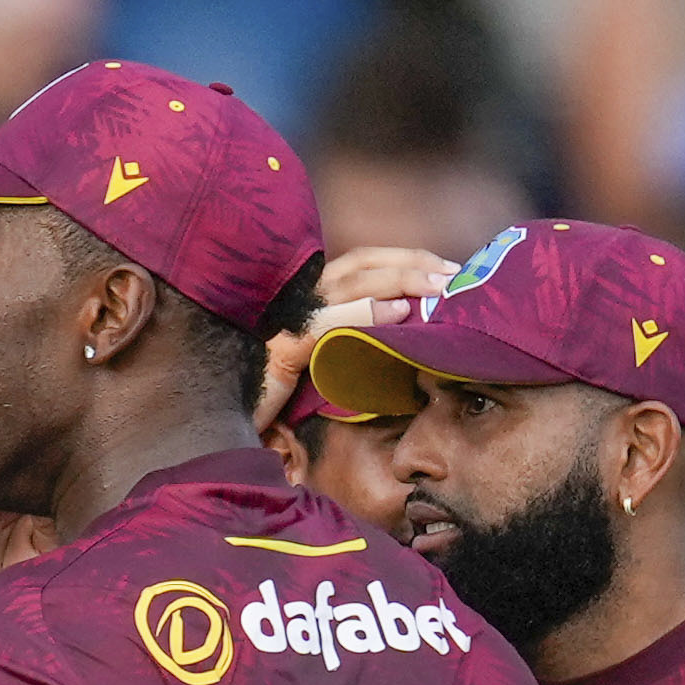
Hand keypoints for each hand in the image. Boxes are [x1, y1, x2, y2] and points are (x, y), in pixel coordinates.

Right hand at [259, 243, 459, 443]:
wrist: (231, 426)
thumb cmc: (280, 401)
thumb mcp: (328, 365)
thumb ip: (361, 344)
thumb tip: (409, 330)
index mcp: (311, 299)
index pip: (362, 262)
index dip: (405, 259)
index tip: (446, 270)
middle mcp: (299, 300)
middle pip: (361, 262)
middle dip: (412, 263)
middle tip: (454, 276)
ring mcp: (287, 321)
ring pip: (348, 282)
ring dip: (398, 280)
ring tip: (436, 289)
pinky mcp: (280, 352)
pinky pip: (327, 323)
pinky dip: (364, 313)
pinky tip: (398, 314)